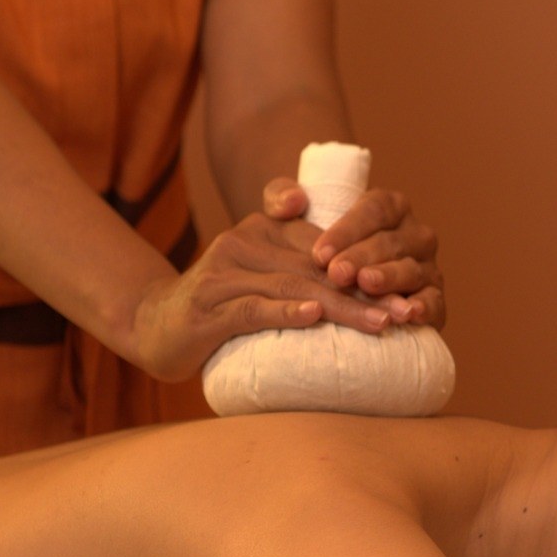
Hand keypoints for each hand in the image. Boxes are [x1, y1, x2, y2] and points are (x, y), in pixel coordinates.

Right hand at [125, 211, 396, 379]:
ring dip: (340, 306)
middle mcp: (243, 243)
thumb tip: (366, 289)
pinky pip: (253, 307)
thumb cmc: (218, 309)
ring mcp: (223, 274)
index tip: (402, 286)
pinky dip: (286, 312)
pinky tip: (314, 318)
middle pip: (316, 267)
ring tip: (379, 323)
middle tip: (403, 311)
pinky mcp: (208, 308)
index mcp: (261, 229)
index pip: (323, 242)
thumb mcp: (261, 278)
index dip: (365, 263)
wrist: (152, 326)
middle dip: (365, 291)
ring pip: (293, 286)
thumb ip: (303, 271)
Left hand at [263, 179, 445, 328]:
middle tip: (335, 273)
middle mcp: (414, 234)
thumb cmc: (318, 253)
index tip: (319, 252)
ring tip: (366, 284)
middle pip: (390, 241)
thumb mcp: (294, 220)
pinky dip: (425, 307)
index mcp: (390, 207)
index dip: (347, 230)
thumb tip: (291, 200)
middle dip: (362, 256)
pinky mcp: (435, 300)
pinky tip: (408, 313)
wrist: (342, 298)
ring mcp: (428, 267)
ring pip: (412, 269)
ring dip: (389, 277)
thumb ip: (281, 197)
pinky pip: (435, 301)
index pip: (374, 209)